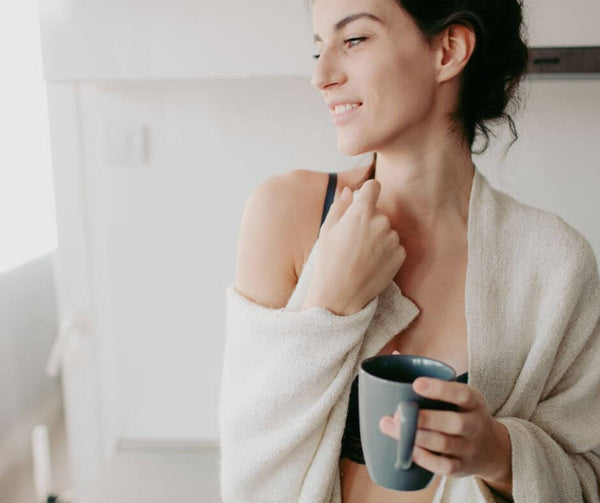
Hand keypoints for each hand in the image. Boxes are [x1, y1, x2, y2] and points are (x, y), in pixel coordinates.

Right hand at [306, 180, 405, 314]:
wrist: (340, 294)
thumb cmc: (329, 261)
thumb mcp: (327, 230)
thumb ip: (340, 206)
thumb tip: (349, 190)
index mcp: (361, 212)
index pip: (373, 186)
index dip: (368, 191)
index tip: (364, 199)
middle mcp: (381, 222)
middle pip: (379, 212)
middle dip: (369, 220)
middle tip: (354, 240)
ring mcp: (393, 239)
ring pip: (387, 230)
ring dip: (378, 237)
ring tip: (362, 255)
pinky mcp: (400, 255)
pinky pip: (394, 246)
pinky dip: (386, 252)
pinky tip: (371, 263)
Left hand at [378, 374, 510, 482]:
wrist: (492, 449)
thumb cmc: (462, 412)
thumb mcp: (457, 393)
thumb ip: (428, 376)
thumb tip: (394, 353)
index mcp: (474, 401)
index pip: (462, 393)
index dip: (440, 389)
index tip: (416, 383)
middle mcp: (475, 425)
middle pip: (454, 423)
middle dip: (423, 419)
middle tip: (395, 413)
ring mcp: (469, 448)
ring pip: (444, 445)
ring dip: (416, 438)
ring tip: (390, 428)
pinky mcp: (461, 468)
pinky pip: (443, 467)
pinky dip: (424, 459)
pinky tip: (406, 450)